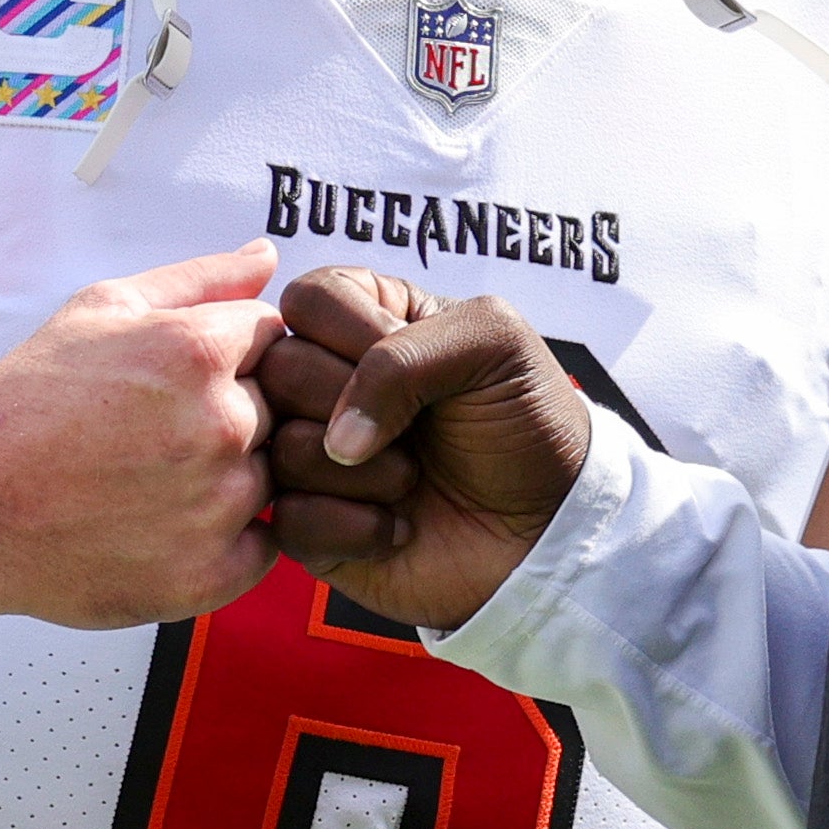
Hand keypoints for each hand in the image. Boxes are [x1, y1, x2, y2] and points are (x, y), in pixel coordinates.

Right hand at [0, 245, 283, 636]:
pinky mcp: (211, 574)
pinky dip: (228, 538)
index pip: (270, 333)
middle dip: (230, 411)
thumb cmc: (23, 405)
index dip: (228, 350)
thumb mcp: (99, 311)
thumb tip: (267, 256)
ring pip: (269, 475)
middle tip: (153, 432)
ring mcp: (219, 506)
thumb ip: (196, 280)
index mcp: (196, 352)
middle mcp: (220, 426)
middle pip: (275, 405)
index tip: (175, 377)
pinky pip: (263, 546)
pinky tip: (166, 524)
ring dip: (228, 476)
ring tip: (151, 480)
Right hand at [253, 267, 596, 632]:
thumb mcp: (493, 344)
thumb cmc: (528, 425)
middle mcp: (330, 385)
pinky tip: (398, 527)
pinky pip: (291, 519)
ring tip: (414, 478)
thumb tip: (335, 436)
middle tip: (415, 428)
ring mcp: (316, 457)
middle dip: (352, 402)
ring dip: (364, 472)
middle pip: (277, 370)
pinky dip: (356, 527)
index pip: (307, 299)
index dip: (348, 331)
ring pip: (279, 446)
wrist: (551, 529)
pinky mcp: (315, 527)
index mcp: (368, 323)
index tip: (402, 354)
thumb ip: (402, 354)